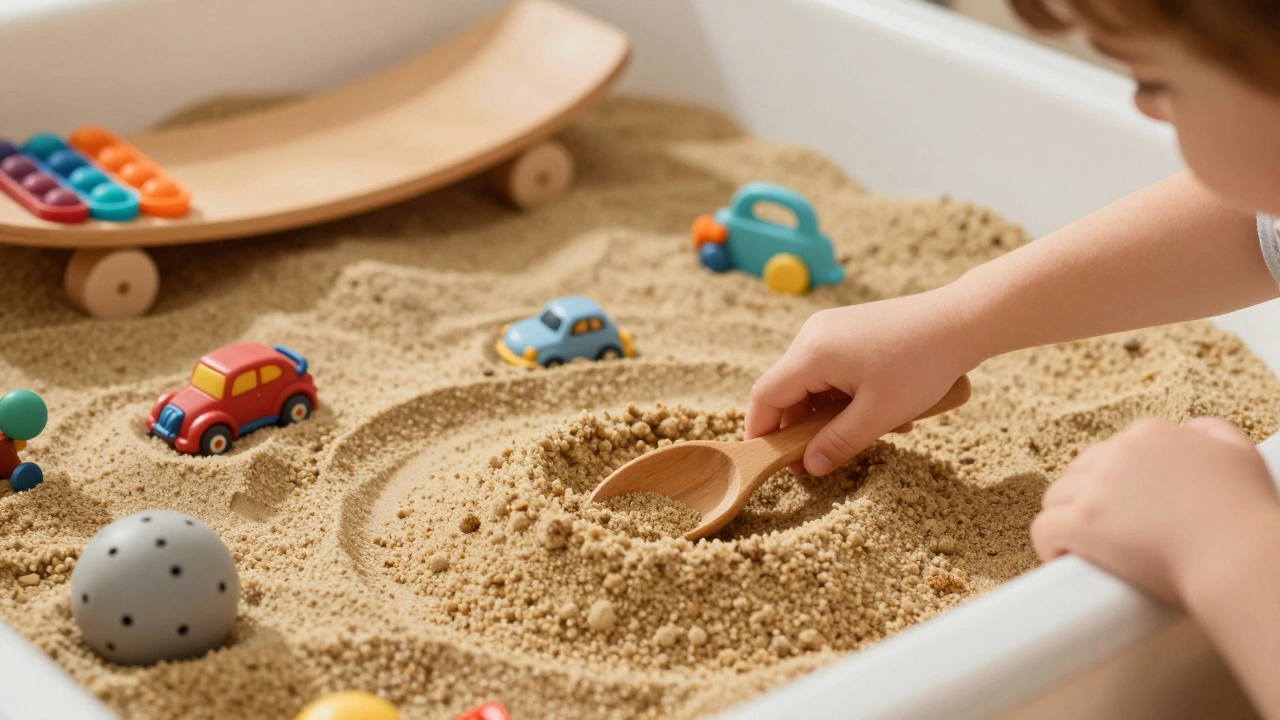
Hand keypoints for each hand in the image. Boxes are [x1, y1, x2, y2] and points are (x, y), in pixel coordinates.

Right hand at [746, 286, 979, 475]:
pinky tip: (879, 410)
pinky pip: (831, 368)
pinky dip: (845, 394)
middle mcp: (812, 335)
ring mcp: (830, 328)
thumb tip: (810, 467)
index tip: (770, 461)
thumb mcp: (878, 415)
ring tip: (869, 432)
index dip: (762, 432)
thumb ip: (838, 443)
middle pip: (788, 389)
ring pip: (813, 382)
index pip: (765, 397)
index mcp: (811, 353)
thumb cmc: (921, 365)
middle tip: (821, 459)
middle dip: (804, 427)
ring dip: (831, 413)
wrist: (961, 320)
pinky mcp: (848, 328)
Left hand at [1031, 417, 1279, 605]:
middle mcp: (1117, 454)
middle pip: (1078, 473)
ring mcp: (1097, 488)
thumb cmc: (1243, 515)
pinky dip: (1048, 544)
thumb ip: (1211, 431)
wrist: (1238, 557)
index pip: (1108, 452)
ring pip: (1055, 498)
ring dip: (1065, 520)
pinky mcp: (1082, 523)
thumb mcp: (1238, 453)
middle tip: (1104, 531)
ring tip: (1083, 546)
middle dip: (1085, 500)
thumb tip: (1187, 429)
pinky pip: (1043, 528)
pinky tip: (1062, 557)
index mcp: (1149, 434)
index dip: (1110, 483)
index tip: (1122, 508)